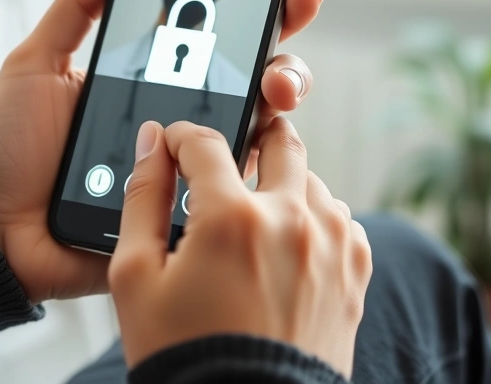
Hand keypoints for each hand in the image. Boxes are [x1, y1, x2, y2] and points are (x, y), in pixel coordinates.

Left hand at [0, 0, 323, 302]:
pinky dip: (254, 168)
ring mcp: (186, 167)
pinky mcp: (183, 212)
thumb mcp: (36, 62)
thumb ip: (79, 4)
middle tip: (283, 52)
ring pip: (257, 134)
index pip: (217, 41)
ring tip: (274, 94)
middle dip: (286, 59)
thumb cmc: (8, 147)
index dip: (261, 13)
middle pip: (254, 84)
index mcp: (149, 78)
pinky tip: (258, 147)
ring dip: (281, 105)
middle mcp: (178, 120)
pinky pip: (233, 190)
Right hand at [110, 120, 371, 377]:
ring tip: (254, 217)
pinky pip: (340, 219)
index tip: (175, 147)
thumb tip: (151, 145)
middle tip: (229, 158)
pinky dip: (314, 220)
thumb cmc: (186, 354)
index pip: (206, 142)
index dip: (183, 137)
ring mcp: (331, 245)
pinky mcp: (355, 271)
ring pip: (312, 180)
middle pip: (279, 140)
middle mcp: (291, 220)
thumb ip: (142, 199)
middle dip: (250, 139)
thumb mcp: (136, 278)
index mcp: (232, 218)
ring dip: (283, 184)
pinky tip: (286, 247)